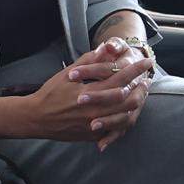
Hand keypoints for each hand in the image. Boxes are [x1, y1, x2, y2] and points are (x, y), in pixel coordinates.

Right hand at [22, 39, 151, 148]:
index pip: (121, 79)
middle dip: (142, 87)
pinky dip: (125, 118)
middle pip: (129, 100)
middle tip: (147, 78)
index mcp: (91, 93)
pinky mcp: (93, 136)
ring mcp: (96, 126)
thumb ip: (89, 61)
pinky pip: (115, 129)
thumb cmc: (51, 93)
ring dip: (136, 103)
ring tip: (141, 93)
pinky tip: (129, 110)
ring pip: (125, 116)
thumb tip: (106, 48)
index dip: (136, 69)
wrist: (37, 119)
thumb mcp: (68, 74)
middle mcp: (96, 111)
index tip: (146, 62)